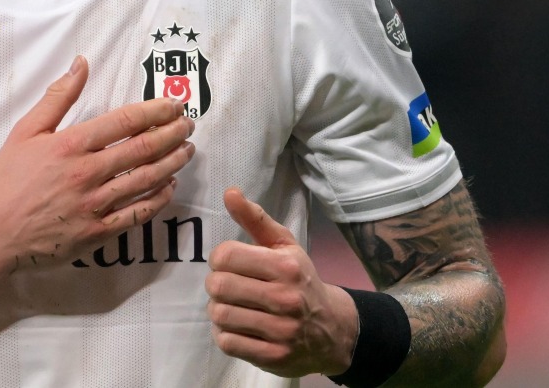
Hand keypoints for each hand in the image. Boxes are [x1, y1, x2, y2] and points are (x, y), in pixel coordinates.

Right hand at [0, 56, 195, 272]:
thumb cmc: (7, 180)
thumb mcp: (25, 131)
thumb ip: (58, 96)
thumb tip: (82, 62)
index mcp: (71, 145)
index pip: (125, 122)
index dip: (156, 111)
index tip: (174, 105)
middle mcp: (88, 173)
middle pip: (143, 149)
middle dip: (172, 134)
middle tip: (189, 125)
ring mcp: (94, 206)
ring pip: (146, 180)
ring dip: (172, 163)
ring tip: (187, 151)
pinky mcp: (97, 233)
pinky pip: (137, 214)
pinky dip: (158, 199)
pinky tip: (169, 187)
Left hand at [206, 187, 358, 376]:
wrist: (332, 329)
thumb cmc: (300, 281)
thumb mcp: (284, 246)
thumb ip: (255, 219)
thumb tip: (229, 192)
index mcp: (286, 265)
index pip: (225, 256)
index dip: (220, 259)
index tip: (231, 264)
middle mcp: (285, 297)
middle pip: (218, 285)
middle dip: (217, 285)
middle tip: (229, 287)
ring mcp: (280, 330)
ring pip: (219, 314)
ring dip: (220, 310)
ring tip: (234, 307)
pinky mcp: (273, 356)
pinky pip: (226, 341)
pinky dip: (225, 333)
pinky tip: (239, 327)